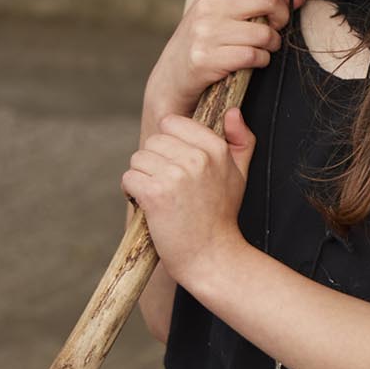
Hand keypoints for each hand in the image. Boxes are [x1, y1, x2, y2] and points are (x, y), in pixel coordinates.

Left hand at [123, 108, 255, 290]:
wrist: (212, 257)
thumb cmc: (222, 216)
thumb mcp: (239, 174)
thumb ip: (240, 140)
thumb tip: (233, 111)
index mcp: (216, 148)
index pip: (172, 123)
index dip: (169, 145)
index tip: (177, 166)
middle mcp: (197, 158)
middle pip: (152, 140)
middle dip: (154, 162)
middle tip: (169, 187)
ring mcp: (176, 175)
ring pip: (137, 159)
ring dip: (142, 178)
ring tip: (160, 198)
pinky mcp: (156, 194)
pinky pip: (129, 178)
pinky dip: (132, 193)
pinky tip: (149, 207)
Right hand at [146, 0, 305, 122]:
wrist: (171, 78)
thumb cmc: (206, 42)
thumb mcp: (225, 15)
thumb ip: (257, 3)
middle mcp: (209, 5)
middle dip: (282, 15)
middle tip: (277, 27)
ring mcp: (207, 31)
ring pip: (265, 33)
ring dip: (272, 44)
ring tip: (262, 49)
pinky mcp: (207, 57)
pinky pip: (255, 56)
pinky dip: (261, 61)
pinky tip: (251, 62)